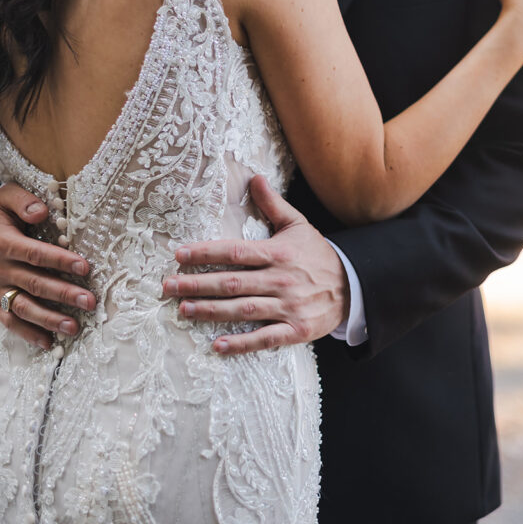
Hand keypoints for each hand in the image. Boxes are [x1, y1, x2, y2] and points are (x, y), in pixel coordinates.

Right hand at [0, 183, 95, 348]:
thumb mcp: (4, 197)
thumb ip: (23, 201)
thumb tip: (43, 212)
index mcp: (3, 242)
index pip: (35, 254)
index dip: (60, 261)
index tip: (85, 267)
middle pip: (34, 284)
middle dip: (63, 294)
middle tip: (89, 302)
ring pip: (23, 307)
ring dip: (49, 319)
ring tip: (74, 327)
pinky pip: (10, 322)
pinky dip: (28, 334)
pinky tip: (50, 343)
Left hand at [162, 175, 349, 354]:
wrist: (354, 286)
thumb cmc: (318, 255)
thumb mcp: (298, 225)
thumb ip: (273, 204)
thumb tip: (254, 178)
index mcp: (278, 253)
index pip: (235, 252)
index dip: (206, 253)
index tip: (179, 255)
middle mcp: (281, 280)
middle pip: (233, 282)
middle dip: (198, 284)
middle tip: (168, 286)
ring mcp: (289, 307)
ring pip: (244, 310)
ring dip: (212, 311)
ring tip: (184, 310)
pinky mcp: (296, 330)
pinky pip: (265, 339)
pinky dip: (242, 343)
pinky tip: (218, 345)